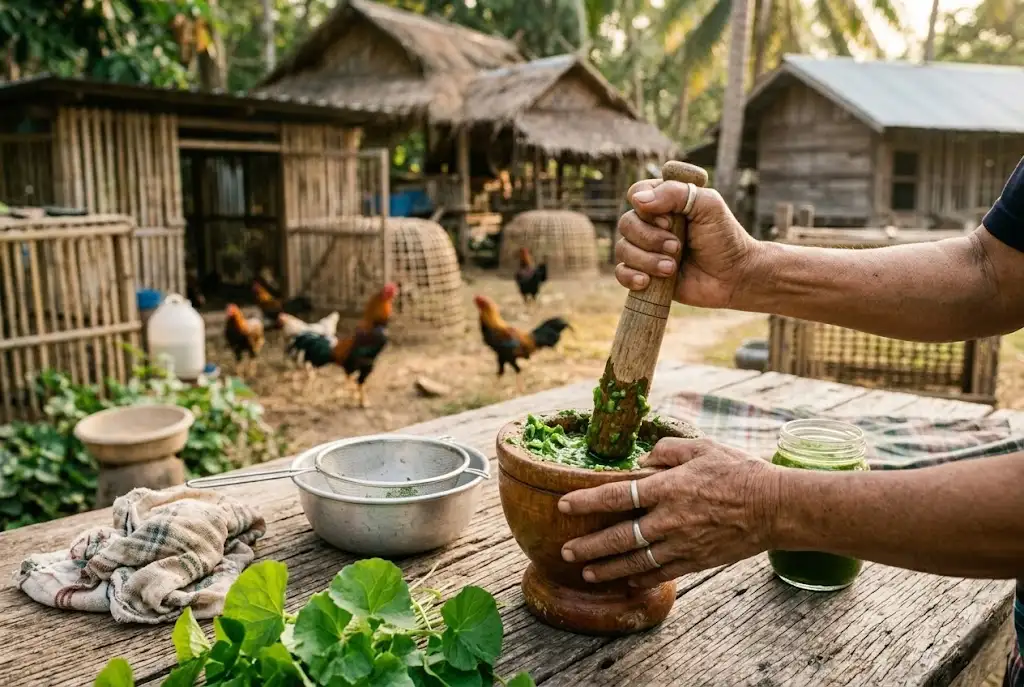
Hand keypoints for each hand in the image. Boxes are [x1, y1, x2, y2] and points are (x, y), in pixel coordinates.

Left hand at [557, 438, 780, 587]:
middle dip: (589, 545)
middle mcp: (670, 519)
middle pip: (619, 536)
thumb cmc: (739, 472)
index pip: (616, 495)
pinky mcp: (697, 561)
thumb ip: (667, 450)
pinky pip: (662, 573)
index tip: (563, 504)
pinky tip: (626, 581)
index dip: (586, 501)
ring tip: (587, 572)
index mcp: (668, 487)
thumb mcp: (702, 447)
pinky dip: (641, 578)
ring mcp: (683, 544)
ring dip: (608, 568)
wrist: (775, 507)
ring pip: (636, 561)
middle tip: (566, 551)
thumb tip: (642, 459)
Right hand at [614, 179, 761, 307]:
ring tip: (671, 268)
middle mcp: (651, 224)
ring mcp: (646, 249)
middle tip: (677, 248)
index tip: (670, 221)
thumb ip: (676, 193)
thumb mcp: (708, 206)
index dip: (647, 208)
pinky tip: (647, 282)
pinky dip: (630, 276)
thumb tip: (637, 201)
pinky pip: (620, 272)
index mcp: (665, 202)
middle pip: (626, 223)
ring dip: (647, 260)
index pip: (636, 194)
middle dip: (650, 238)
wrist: (733, 277)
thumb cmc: (724, 238)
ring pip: (623, 249)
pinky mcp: (644, 273)